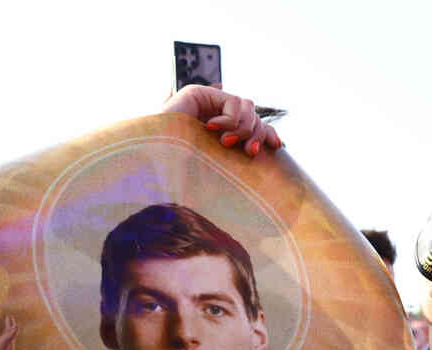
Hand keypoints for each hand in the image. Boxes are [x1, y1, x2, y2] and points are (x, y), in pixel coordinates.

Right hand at [162, 86, 281, 155]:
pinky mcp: (197, 92)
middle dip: (255, 133)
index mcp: (214, 132)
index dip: (265, 133)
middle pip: (251, 114)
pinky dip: (229, 120)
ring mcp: (202, 102)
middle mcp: (209, 114)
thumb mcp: (216, 164)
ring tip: (224, 142)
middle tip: (249, 153)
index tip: (276, 147)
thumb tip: (274, 144)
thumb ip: (236, 150)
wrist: (154, 165)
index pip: (249, 124)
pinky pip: (233, 103)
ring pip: (246, 106)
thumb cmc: (179, 174)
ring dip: (243, 129)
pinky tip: (211, 129)